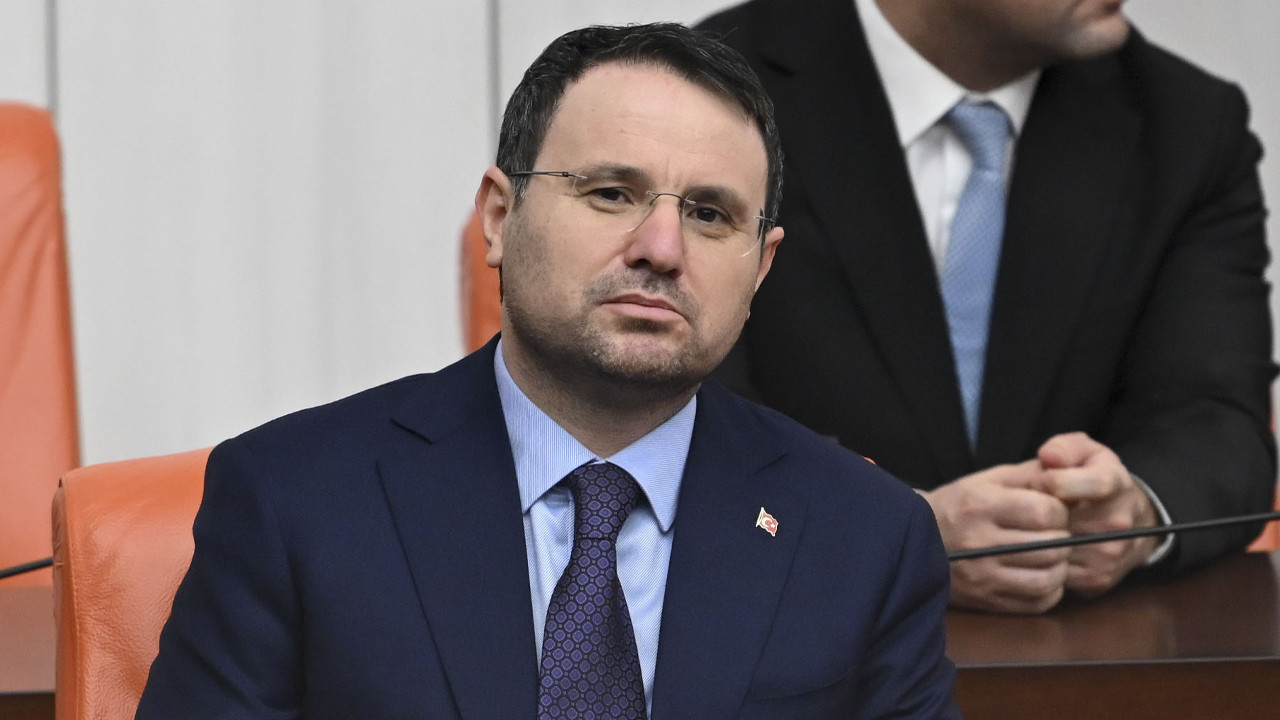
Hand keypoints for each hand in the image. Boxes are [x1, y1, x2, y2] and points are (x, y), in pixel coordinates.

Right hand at [924, 460, 1071, 613]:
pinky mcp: (985, 600)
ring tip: (1052, 556)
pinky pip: (1036, 603)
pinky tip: (1042, 575)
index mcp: (981, 505)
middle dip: (1064, 539)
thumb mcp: (986, 480)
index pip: (1044, 512)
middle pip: (1050, 547)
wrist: (914, 539)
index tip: (1054, 511)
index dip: (1059, 511)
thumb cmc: (958, 505)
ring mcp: (982, 575)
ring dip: (1060, 567)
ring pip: (1047, 579)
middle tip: (1057, 534)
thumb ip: (1028, 475)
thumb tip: (1068, 475)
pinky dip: (1050, 591)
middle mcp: (979, 542)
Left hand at [1036, 432, 1159, 597]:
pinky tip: (1039, 544)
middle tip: (1027, 507)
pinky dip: (1040, 559)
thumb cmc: (1094, 480)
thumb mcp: (1084, 452)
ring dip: (1035, 537)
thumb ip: (1064, 448)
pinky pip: (1055, 571)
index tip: (1040, 479)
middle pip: (1065, 520)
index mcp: (1117, 484)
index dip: (1058, 481)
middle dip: (1039, 513)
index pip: (1095, 483)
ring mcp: (1109, 554)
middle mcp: (1119, 522)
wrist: (1131, 523)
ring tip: (1032, 525)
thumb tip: (1048, 457)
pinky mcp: (1097, 579)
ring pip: (1055, 548)